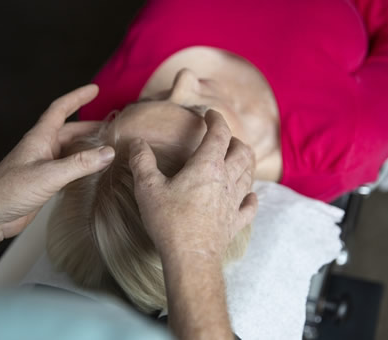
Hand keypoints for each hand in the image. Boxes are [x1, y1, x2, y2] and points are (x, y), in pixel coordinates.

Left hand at [0, 85, 113, 255]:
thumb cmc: (10, 190)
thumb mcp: (49, 174)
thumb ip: (80, 163)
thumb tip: (108, 153)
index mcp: (40, 138)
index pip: (60, 109)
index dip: (77, 97)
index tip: (94, 89)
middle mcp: (43, 147)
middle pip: (70, 130)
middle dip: (91, 126)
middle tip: (112, 126)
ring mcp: (45, 164)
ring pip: (71, 149)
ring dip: (88, 146)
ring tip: (109, 147)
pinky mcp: (47, 180)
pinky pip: (69, 166)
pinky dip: (84, 165)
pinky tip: (95, 170)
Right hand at [129, 109, 256, 260]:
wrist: (190, 258)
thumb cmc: (170, 221)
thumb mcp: (148, 188)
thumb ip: (142, 161)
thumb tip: (137, 143)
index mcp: (207, 166)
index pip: (219, 133)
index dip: (216, 119)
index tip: (211, 114)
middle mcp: (226, 180)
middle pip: (243, 152)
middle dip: (236, 140)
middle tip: (225, 138)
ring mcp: (234, 202)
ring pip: (249, 174)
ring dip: (245, 162)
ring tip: (236, 160)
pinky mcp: (235, 222)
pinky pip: (250, 206)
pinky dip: (251, 197)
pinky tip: (248, 196)